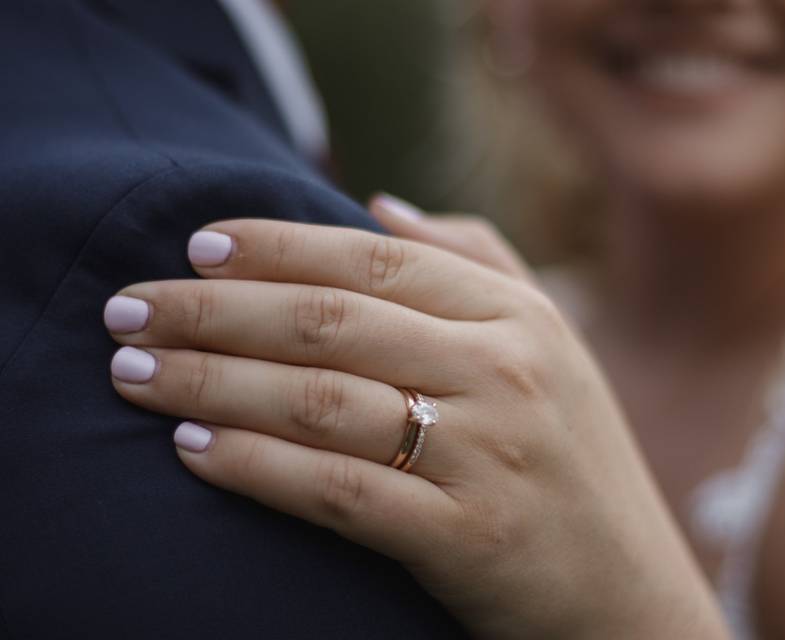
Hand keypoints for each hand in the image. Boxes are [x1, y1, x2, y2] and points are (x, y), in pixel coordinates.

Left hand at [103, 199, 726, 638]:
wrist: (629, 593)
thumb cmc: (575, 460)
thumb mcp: (552, 344)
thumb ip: (475, 259)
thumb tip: (377, 200)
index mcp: (519, 318)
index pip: (376, 260)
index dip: (278, 246)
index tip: (197, 245)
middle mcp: (505, 372)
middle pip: (331, 322)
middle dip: (216, 310)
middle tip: (132, 309)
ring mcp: (488, 455)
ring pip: (321, 400)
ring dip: (214, 382)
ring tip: (138, 375)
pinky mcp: (466, 539)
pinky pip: (338, 491)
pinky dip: (257, 466)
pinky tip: (195, 448)